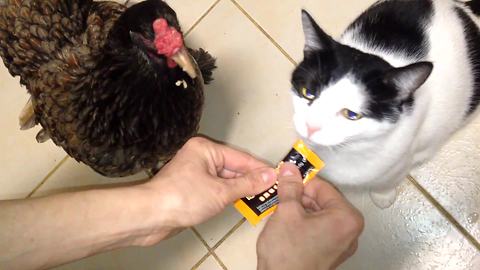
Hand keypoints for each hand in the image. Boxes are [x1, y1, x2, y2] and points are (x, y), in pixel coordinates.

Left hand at [142, 137, 276, 238]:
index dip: (260, 170)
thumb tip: (269, 176)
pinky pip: (216, 189)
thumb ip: (247, 184)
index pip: (240, 158)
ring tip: (261, 198)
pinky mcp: (191, 188)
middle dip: (251, 180)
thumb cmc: (182, 198)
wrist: (150, 216)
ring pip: (225, 180)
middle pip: (233, 168)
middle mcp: (200, 157)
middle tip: (272, 191)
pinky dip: (227, 196)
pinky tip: (241, 202)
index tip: (277, 178)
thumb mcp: (221, 191)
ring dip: (240, 189)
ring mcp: (195, 173)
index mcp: (206, 149)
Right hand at [256, 163, 363, 269]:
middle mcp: (350, 231)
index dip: (302, 182)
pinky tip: (288, 225)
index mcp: (346, 218)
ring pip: (320, 214)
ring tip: (282, 212)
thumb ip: (290, 187)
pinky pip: (320, 229)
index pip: (323, 187)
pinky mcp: (331, 253)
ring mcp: (342, 244)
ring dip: (301, 209)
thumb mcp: (286, 212)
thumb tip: (290, 170)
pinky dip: (305, 223)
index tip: (287, 179)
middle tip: (281, 195)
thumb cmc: (288, 253)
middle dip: (301, 197)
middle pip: (323, 201)